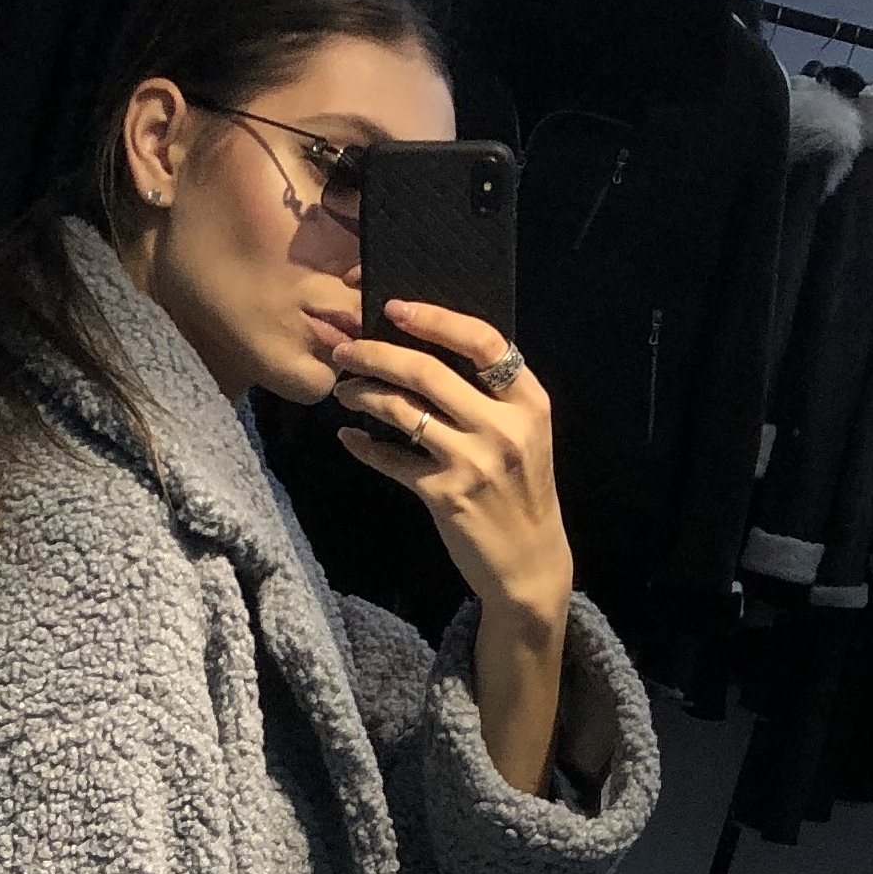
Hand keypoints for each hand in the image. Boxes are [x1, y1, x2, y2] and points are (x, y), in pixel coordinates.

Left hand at [329, 300, 573, 632]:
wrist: (529, 565)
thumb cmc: (521, 494)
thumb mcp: (526, 436)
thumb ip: (493, 398)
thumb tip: (433, 352)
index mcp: (529, 402)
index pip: (482, 341)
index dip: (435, 319)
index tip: (394, 308)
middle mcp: (504, 427)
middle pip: (429, 371)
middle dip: (378, 353)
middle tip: (346, 350)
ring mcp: (474, 461)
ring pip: (403, 410)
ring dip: (363, 393)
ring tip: (343, 389)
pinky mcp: (445, 495)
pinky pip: (392, 459)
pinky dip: (364, 445)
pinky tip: (348, 437)